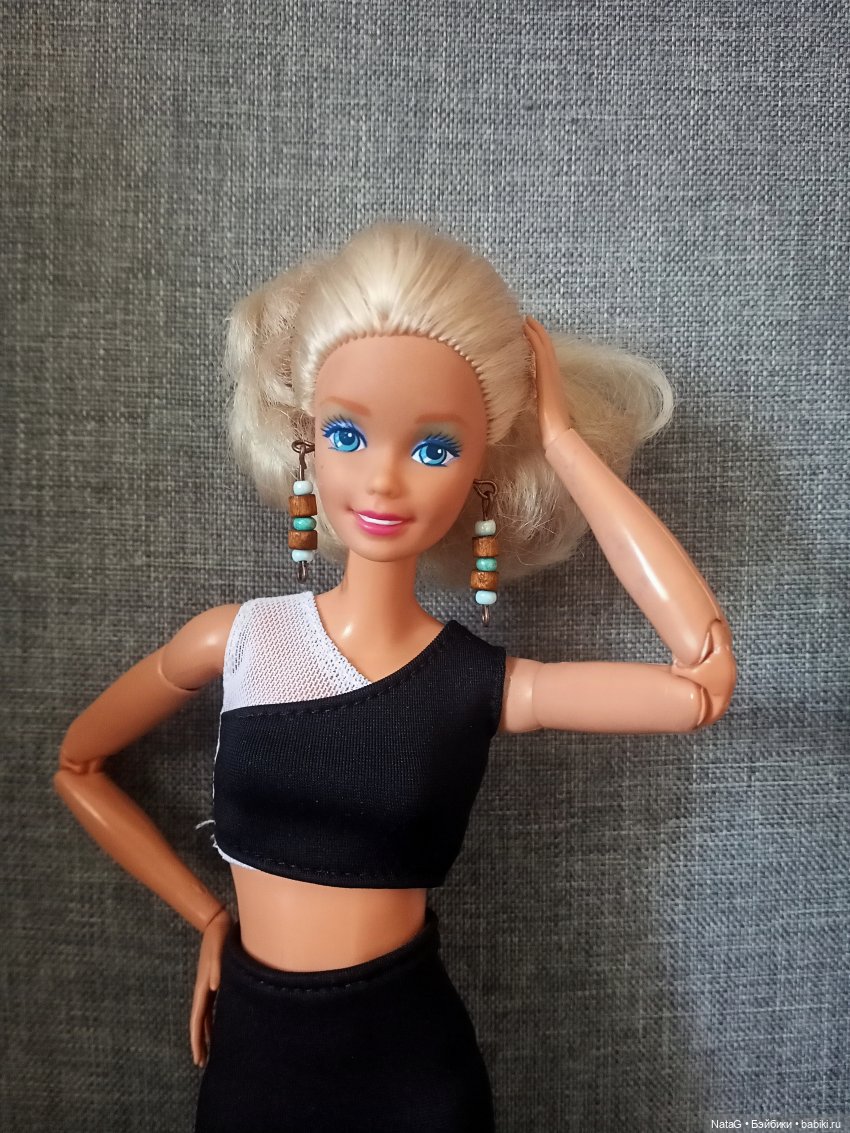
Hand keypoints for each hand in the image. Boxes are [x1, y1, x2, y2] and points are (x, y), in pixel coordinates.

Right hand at [190, 906, 231, 1067]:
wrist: (218, 925)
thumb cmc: (219, 939)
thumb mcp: (218, 953)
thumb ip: (216, 968)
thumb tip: (214, 986)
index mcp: (203, 987)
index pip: (197, 1020)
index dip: (196, 1039)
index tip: (197, 1056)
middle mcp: (203, 990)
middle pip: (198, 1023)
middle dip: (199, 1043)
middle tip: (201, 1063)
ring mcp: (207, 987)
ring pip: (204, 1017)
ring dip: (205, 1034)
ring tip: (209, 1053)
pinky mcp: (214, 982)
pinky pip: (211, 1008)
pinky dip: (212, 1021)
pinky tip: (218, 1029)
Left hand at [524, 316, 572, 449]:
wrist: (556, 430)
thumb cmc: (547, 426)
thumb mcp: (537, 409)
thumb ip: (530, 400)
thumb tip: (519, 399)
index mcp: (550, 381)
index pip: (544, 357)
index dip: (537, 343)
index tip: (527, 333)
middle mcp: (552, 373)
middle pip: (546, 346)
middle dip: (536, 332)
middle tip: (526, 319)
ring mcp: (551, 372)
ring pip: (543, 345)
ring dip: (534, 331)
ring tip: (525, 319)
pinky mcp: (546, 373)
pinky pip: (540, 350)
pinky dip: (533, 337)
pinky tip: (525, 329)